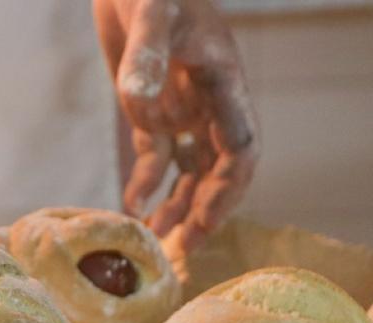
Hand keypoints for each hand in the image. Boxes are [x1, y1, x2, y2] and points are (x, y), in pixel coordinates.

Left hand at [93, 0, 259, 250]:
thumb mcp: (151, 13)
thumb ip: (146, 54)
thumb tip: (139, 98)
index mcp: (224, 84)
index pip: (240, 149)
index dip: (227, 189)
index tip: (204, 220)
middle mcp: (209, 103)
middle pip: (218, 171)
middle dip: (204, 210)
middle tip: (184, 248)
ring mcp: (182, 109)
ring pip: (189, 171)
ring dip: (178, 206)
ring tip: (159, 240)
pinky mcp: (151, 111)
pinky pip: (155, 158)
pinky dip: (146, 184)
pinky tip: (131, 207)